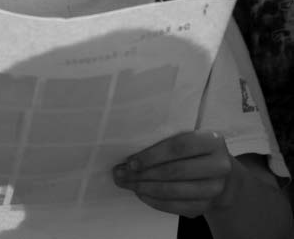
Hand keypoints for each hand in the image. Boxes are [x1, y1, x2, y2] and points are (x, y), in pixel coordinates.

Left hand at [113, 131, 235, 218]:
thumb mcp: (192, 137)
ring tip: (126, 183)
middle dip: (143, 173)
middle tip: (120, 173)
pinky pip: (177, 207)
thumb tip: (134, 148)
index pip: (178, 147)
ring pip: (174, 191)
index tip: (131, 161)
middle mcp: (219, 165)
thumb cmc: (198, 151)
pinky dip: (155, 201)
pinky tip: (141, 194)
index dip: (153, 155)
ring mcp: (215, 189)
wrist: (223, 176)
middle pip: (174, 171)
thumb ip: (170, 139)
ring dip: (145, 188)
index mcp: (213, 140)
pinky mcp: (207, 206)